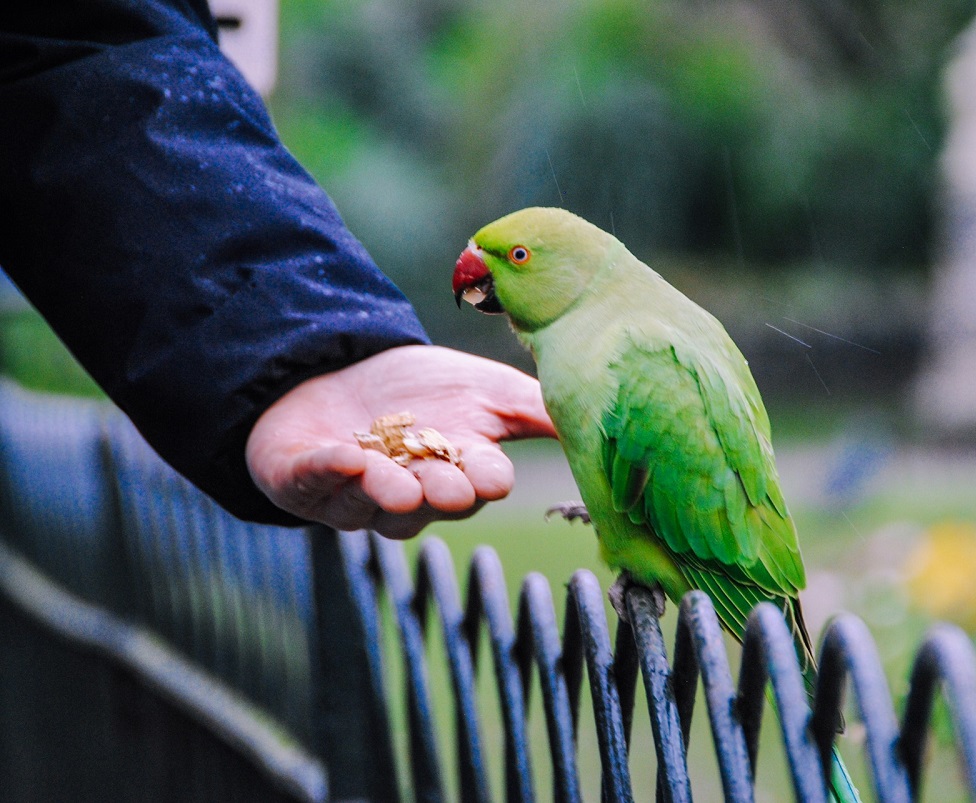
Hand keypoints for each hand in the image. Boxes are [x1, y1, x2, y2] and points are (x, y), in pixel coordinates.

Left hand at [246, 345, 555, 538]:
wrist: (340, 370)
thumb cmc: (425, 387)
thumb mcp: (489, 389)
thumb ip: (538, 410)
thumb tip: (599, 416)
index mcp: (461, 469)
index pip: (480, 480)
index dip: (485, 479)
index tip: (493, 476)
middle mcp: (414, 491)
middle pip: (431, 501)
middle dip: (440, 492)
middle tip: (448, 486)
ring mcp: (357, 492)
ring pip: (374, 503)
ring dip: (385, 490)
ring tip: (394, 480)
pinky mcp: (305, 477)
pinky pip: (316, 481)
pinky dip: (330, 470)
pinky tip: (345, 456)